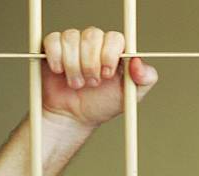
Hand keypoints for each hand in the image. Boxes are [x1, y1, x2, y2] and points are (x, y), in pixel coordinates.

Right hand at [41, 27, 157, 128]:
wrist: (73, 117)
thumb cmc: (102, 105)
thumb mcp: (130, 97)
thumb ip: (145, 79)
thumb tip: (138, 61)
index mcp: (115, 52)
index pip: (115, 37)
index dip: (109, 54)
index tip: (107, 74)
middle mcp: (95, 44)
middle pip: (92, 35)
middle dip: (91, 64)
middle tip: (92, 84)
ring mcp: (74, 43)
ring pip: (71, 38)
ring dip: (73, 66)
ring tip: (77, 84)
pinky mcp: (53, 46)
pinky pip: (53, 40)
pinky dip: (56, 58)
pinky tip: (60, 72)